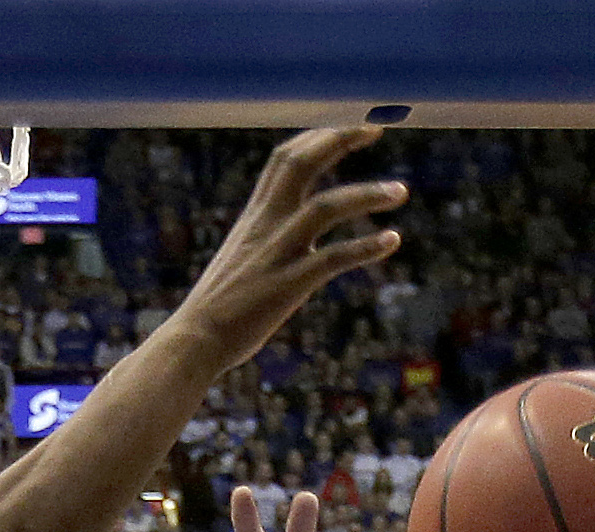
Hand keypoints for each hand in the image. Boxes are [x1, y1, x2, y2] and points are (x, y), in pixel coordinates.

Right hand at [169, 127, 406, 371]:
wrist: (195, 340)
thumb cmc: (218, 308)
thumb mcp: (242, 259)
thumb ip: (266, 241)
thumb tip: (289, 241)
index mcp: (255, 217)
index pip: (283, 159)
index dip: (317, 137)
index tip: (347, 128)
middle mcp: (266, 225)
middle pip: (301, 164)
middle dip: (340, 139)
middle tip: (376, 129)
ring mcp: (278, 252)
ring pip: (326, 206)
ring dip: (367, 194)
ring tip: (400, 191)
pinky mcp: (289, 284)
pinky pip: (334, 258)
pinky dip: (366, 246)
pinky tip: (392, 240)